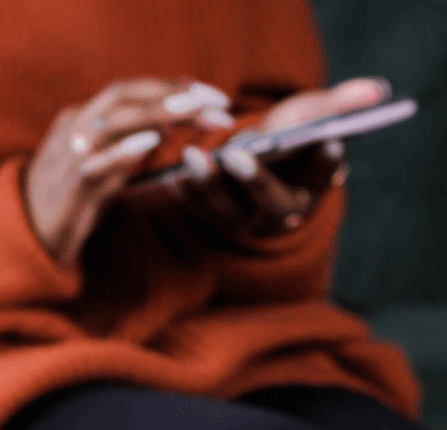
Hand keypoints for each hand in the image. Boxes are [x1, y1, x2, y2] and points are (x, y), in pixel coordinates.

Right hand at [24, 77, 234, 265]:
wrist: (26, 242)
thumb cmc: (68, 207)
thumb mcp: (102, 171)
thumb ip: (127, 148)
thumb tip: (165, 127)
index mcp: (82, 120)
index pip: (130, 91)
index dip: (171, 87)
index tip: (211, 94)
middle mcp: (74, 129)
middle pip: (124, 95)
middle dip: (172, 94)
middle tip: (216, 101)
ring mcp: (68, 156)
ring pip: (112, 120)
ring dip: (156, 113)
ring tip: (191, 110)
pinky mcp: (68, 189)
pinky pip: (97, 162)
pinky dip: (125, 149)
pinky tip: (152, 142)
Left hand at [168, 77, 389, 240]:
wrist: (250, 163)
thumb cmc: (286, 138)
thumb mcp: (310, 119)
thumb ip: (337, 105)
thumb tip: (377, 89)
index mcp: (309, 193)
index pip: (321, 180)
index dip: (325, 164)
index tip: (329, 140)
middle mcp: (276, 216)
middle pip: (269, 203)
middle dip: (254, 180)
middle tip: (237, 155)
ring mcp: (242, 222)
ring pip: (226, 211)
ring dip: (208, 185)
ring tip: (192, 156)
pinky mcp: (210, 219)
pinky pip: (195, 210)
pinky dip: (183, 192)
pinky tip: (170, 172)